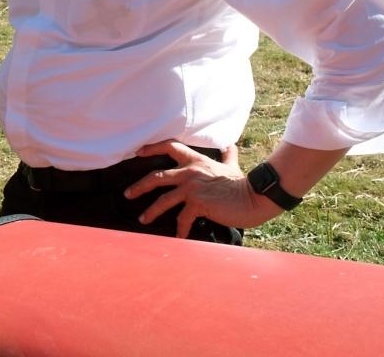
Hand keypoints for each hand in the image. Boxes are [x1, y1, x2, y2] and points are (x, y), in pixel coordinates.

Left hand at [122, 141, 279, 237]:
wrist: (256, 197)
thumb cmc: (243, 184)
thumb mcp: (231, 166)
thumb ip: (227, 156)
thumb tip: (229, 146)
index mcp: (196, 161)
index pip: (170, 147)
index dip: (152, 148)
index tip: (137, 153)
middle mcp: (190, 172)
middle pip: (157, 176)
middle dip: (139, 186)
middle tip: (127, 193)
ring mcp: (192, 188)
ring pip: (163, 199)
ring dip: (151, 211)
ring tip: (142, 219)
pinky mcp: (197, 203)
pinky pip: (182, 218)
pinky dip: (180, 229)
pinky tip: (178, 237)